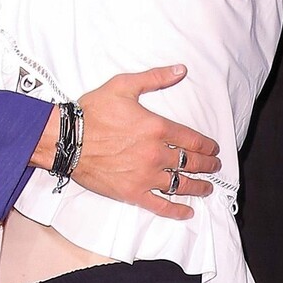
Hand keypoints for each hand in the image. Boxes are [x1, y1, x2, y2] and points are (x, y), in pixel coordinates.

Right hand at [31, 66, 220, 217]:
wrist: (67, 139)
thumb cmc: (93, 112)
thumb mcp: (123, 86)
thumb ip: (155, 78)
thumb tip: (180, 70)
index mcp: (157, 128)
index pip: (193, 140)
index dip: (208, 146)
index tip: (214, 149)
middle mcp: (156, 154)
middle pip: (192, 163)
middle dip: (208, 165)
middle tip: (215, 167)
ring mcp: (145, 176)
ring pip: (181, 185)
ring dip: (199, 187)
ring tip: (207, 188)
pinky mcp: (132, 193)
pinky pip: (160, 205)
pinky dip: (176, 211)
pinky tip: (187, 212)